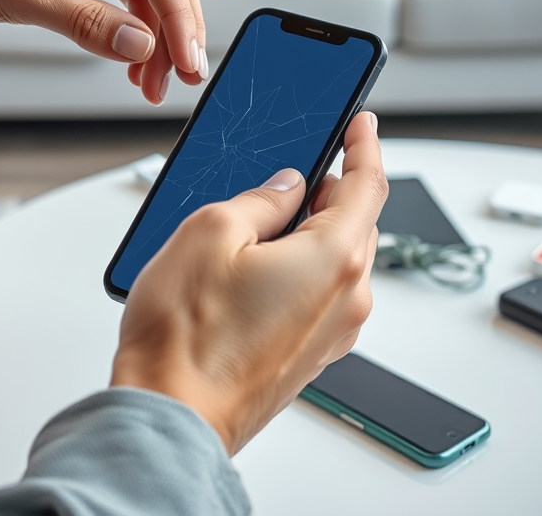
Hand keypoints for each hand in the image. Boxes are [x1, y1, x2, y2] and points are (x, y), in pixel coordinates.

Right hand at [110, 112, 387, 454]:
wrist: (172, 415)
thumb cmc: (185, 338)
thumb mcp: (211, 231)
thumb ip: (260, 199)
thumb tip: (284, 188)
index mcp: (334, 259)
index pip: (369, 185)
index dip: (364, 145)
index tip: (361, 126)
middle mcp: (347, 299)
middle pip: (356, 223)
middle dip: (330, 191)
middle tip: (293, 171)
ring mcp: (331, 333)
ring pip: (337, 259)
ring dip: (311, 231)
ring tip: (259, 220)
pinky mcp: (309, 354)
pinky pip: (320, 293)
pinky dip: (301, 267)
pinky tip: (255, 265)